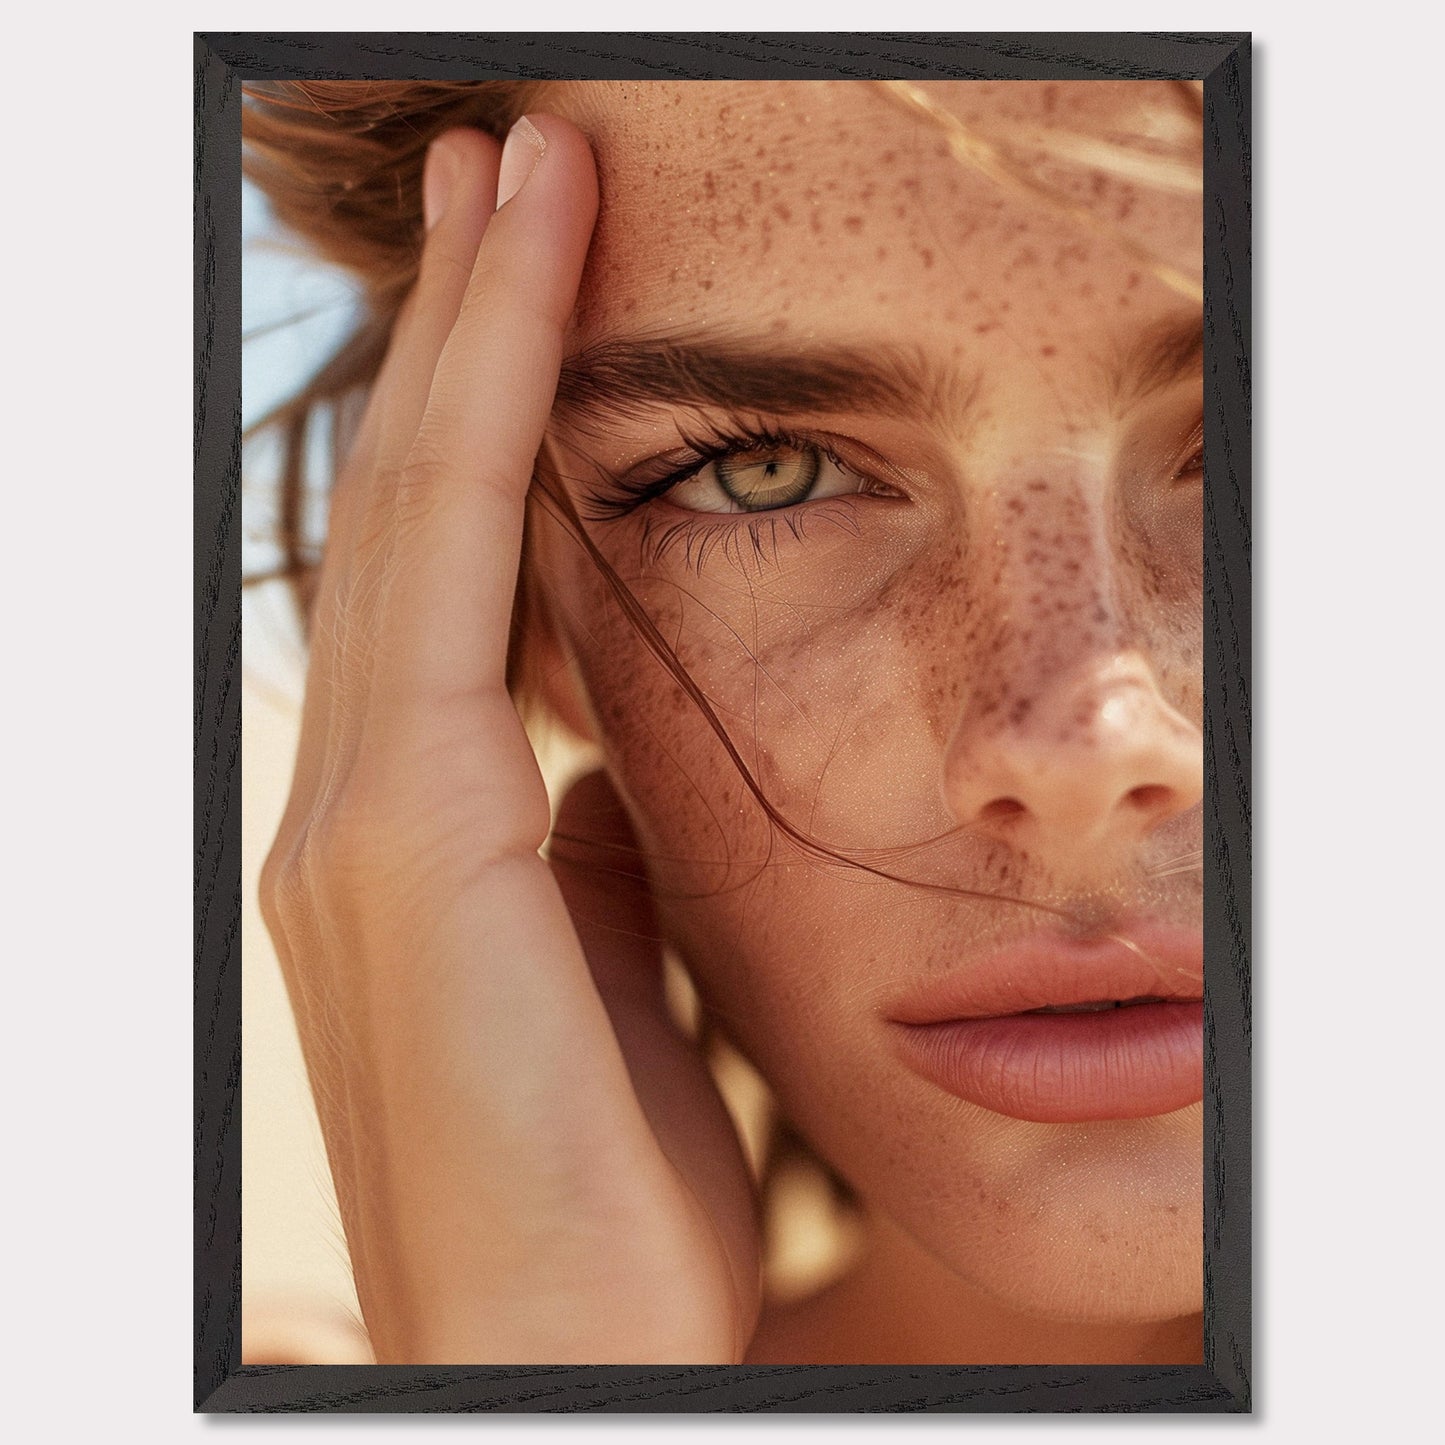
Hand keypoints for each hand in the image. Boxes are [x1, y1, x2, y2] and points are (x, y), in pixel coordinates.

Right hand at [258, 117, 760, 1364]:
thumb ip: (593, 862)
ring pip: (418, 512)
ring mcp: (353, 817)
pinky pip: (450, 576)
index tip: (541, 271)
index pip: (451, 576)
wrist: (573, 1348)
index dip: (489, 417)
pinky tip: (530, 296)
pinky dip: (486, 424)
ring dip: (472, 337)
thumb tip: (604, 768)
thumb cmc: (607, 1186)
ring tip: (525, 178)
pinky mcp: (399, 842)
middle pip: (415, 512)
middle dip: (467, 329)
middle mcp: (349, 804)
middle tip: (517, 165)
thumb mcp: (614, 981)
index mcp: (412, 840)